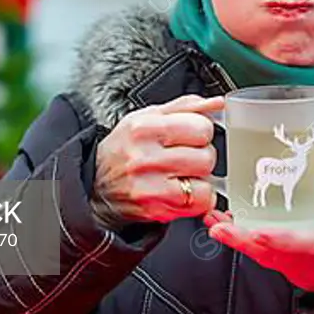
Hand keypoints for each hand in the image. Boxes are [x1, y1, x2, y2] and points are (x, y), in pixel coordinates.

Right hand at [92, 94, 222, 224]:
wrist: (96, 184)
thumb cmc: (124, 148)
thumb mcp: (147, 117)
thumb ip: (185, 107)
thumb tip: (217, 103)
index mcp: (144, 128)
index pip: (202, 127)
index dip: (202, 131)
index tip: (192, 135)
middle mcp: (145, 158)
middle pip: (206, 156)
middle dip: (202, 155)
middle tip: (186, 156)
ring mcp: (150, 187)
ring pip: (206, 183)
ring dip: (200, 179)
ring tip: (182, 174)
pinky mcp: (156, 210)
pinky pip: (200, 204)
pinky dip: (198, 199)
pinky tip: (183, 190)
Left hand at [204, 165, 313, 294]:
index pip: (300, 243)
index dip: (275, 238)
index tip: (254, 231)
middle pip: (273, 253)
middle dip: (242, 239)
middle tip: (218, 225)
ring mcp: (305, 271)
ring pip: (268, 259)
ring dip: (240, 242)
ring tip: (217, 224)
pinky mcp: (300, 272)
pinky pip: (271, 261)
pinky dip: (252, 247)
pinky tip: (237, 232)